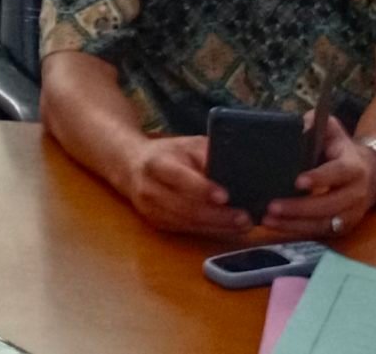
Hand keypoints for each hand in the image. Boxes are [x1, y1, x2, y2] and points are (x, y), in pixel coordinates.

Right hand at [123, 135, 252, 236]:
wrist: (131, 166)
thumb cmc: (168, 152)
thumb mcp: (188, 144)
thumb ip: (208, 155)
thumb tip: (234, 170)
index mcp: (157, 164)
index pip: (179, 178)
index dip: (202, 189)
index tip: (225, 195)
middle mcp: (150, 189)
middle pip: (186, 207)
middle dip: (218, 216)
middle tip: (244, 217)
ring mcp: (151, 210)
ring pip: (187, 223)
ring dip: (217, 227)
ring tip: (242, 225)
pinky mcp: (157, 224)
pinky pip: (186, 230)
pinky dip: (209, 230)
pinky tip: (227, 228)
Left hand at [262, 116, 375, 237]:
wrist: (369, 172)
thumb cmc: (341, 148)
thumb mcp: (332, 130)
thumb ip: (315, 123)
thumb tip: (298, 126)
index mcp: (354, 166)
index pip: (337, 173)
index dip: (319, 178)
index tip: (297, 182)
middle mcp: (356, 193)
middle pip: (328, 205)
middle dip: (299, 208)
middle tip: (272, 207)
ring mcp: (352, 214)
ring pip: (324, 224)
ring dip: (295, 224)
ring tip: (268, 219)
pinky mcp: (343, 227)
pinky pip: (320, 233)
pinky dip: (298, 231)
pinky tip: (277, 226)